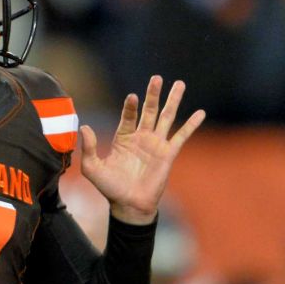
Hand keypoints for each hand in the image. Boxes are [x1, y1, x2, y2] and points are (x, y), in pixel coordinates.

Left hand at [79, 75, 204, 225]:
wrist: (129, 205)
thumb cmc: (110, 187)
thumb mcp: (93, 167)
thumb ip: (88, 147)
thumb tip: (83, 126)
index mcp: (124, 138)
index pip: (128, 116)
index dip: (131, 107)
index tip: (133, 97)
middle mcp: (141, 137)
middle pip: (149, 110)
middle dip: (153, 94)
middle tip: (157, 78)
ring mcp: (156, 144)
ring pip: (166, 117)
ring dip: (173, 101)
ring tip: (180, 84)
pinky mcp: (168, 154)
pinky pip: (181, 136)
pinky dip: (191, 124)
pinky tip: (201, 112)